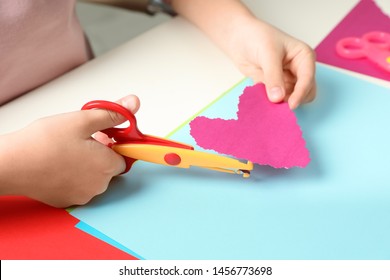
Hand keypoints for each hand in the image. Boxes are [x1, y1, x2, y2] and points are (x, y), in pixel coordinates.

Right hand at [0, 95, 139, 207]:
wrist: (11, 165)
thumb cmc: (44, 143)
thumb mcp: (82, 120)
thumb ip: (112, 113)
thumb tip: (134, 104)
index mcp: (107, 166)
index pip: (124, 155)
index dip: (113, 143)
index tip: (101, 134)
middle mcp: (99, 186)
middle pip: (108, 166)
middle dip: (99, 152)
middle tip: (80, 139)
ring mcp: (82, 196)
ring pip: (93, 177)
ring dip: (86, 164)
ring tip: (66, 150)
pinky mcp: (65, 201)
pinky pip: (77, 185)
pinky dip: (72, 175)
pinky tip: (57, 163)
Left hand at [229, 19, 315, 108]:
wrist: (238, 37)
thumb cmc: (256, 37)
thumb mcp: (268, 54)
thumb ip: (273, 77)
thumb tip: (278, 98)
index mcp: (303, 57)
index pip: (307, 79)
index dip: (301, 93)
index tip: (291, 105)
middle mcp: (298, 69)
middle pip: (305, 92)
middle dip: (294, 99)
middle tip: (279, 106)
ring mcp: (286, 79)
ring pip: (291, 98)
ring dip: (282, 103)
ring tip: (269, 104)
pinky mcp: (274, 86)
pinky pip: (276, 99)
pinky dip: (271, 103)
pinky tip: (262, 102)